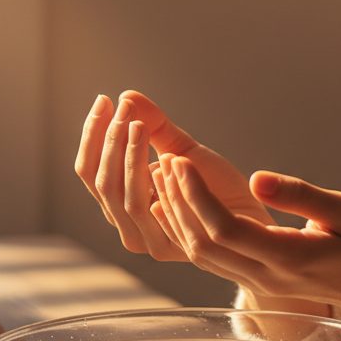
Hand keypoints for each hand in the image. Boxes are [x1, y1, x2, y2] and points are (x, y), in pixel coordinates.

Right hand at [73, 90, 277, 260]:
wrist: (252, 216)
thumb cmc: (215, 185)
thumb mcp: (182, 149)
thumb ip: (154, 126)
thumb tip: (126, 95)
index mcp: (122, 202)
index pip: (89, 169)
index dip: (93, 134)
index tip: (104, 100)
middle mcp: (128, 224)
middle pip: (100, 182)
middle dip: (110, 142)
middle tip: (125, 109)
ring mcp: (147, 239)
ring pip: (121, 196)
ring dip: (127, 155)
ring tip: (139, 124)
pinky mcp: (170, 246)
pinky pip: (149, 209)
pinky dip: (150, 178)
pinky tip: (163, 154)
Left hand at [153, 157, 340, 340]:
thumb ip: (301, 196)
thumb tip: (258, 178)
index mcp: (288, 258)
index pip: (226, 229)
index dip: (197, 196)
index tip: (181, 161)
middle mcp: (265, 276)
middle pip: (204, 243)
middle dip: (178, 200)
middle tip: (164, 159)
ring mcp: (257, 282)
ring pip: (201, 253)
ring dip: (177, 214)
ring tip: (163, 174)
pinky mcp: (255, 279)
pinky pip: (210, 258)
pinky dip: (185, 229)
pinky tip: (171, 206)